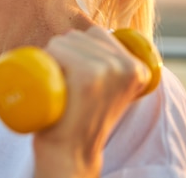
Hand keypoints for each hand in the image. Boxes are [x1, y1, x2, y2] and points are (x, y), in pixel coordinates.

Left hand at [33, 26, 151, 177]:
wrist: (71, 151)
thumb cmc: (82, 116)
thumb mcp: (109, 89)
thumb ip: (110, 63)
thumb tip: (96, 33)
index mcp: (138, 68)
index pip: (97, 33)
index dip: (78, 51)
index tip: (78, 79)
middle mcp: (127, 66)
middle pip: (78, 35)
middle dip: (64, 53)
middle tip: (67, 85)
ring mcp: (108, 69)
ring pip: (63, 40)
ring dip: (52, 57)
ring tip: (61, 86)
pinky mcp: (88, 75)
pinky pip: (57, 48)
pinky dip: (47, 59)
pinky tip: (54, 82)